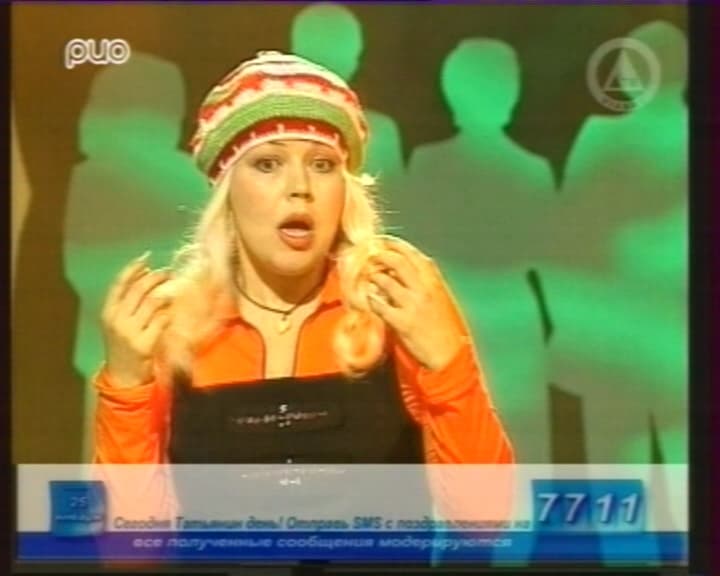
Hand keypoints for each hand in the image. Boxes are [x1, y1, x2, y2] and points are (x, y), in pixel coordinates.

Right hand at [101, 252, 172, 387]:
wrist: (123, 375)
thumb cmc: (124, 344)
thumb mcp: (118, 322)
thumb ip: (128, 302)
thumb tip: (147, 275)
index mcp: (108, 312)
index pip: (119, 284)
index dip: (133, 268)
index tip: (146, 258)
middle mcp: (117, 320)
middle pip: (138, 290)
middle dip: (155, 277)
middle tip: (168, 272)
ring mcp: (130, 332)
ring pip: (152, 303)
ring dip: (166, 293)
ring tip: (173, 290)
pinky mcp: (145, 343)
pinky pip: (162, 320)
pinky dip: (169, 313)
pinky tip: (173, 312)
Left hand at [366, 238, 464, 370]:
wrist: (449, 355)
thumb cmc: (444, 328)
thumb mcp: (441, 298)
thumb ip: (425, 281)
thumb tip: (402, 268)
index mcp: (434, 281)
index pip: (412, 253)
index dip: (394, 244)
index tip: (381, 241)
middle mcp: (424, 288)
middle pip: (397, 261)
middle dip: (379, 255)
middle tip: (368, 256)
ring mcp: (412, 305)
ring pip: (385, 280)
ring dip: (372, 276)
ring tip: (367, 278)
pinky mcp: (402, 322)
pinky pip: (379, 304)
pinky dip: (371, 299)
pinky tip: (368, 299)